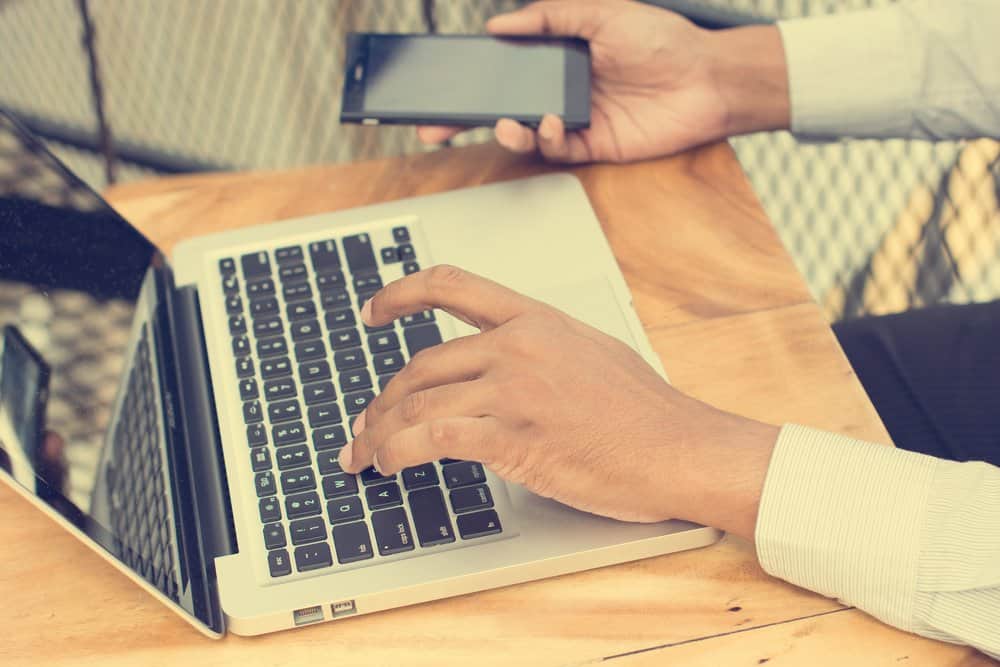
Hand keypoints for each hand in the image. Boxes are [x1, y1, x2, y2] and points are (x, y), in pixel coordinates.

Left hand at [339, 266, 778, 538]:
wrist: (680, 449)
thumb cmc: (645, 410)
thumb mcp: (589, 352)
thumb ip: (538, 350)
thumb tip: (500, 366)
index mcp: (536, 319)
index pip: (451, 285)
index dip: (401, 294)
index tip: (373, 310)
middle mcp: (518, 346)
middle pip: (422, 362)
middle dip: (382, 399)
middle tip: (364, 423)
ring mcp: (514, 388)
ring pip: (418, 401)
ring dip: (379, 432)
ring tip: (364, 453)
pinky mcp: (513, 435)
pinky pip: (434, 436)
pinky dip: (400, 451)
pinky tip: (389, 465)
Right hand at [418, 0, 788, 162]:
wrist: (707, 80)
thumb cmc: (663, 40)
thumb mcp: (602, 13)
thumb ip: (550, 17)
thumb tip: (500, 24)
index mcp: (560, 56)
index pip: (506, 69)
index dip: (473, 79)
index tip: (442, 85)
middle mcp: (562, 89)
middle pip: (504, 107)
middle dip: (467, 120)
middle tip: (434, 128)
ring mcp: (575, 119)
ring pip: (525, 133)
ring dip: (508, 132)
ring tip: (509, 124)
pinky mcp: (593, 146)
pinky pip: (557, 149)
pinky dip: (547, 140)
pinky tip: (553, 124)